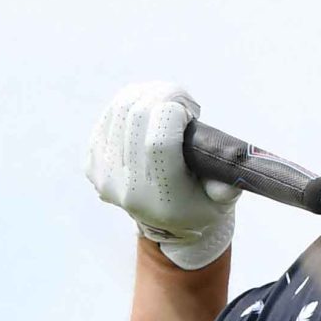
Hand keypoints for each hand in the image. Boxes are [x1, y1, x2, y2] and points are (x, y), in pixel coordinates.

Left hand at [84, 81, 239, 269]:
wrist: (165, 225)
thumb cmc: (199, 204)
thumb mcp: (222, 202)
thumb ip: (227, 187)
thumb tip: (225, 176)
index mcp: (162, 198)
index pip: (158, 143)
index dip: (173, 112)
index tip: (191, 111)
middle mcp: (127, 187)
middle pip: (137, 117)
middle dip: (164, 95)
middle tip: (184, 100)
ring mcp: (105, 174)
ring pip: (121, 108)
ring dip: (149, 95)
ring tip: (168, 104)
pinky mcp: (93, 162)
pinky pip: (111, 114)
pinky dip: (133, 103)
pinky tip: (150, 113)